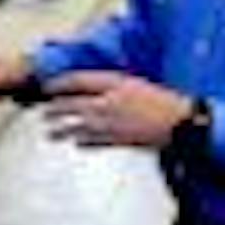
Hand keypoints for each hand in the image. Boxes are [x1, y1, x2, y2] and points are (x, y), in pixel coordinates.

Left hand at [40, 71, 191, 152]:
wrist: (180, 122)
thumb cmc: (162, 100)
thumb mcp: (135, 84)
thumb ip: (113, 86)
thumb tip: (93, 89)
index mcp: (115, 83)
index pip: (78, 80)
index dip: (59, 83)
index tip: (48, 87)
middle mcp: (109, 101)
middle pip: (72, 104)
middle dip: (55, 108)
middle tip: (44, 112)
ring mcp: (111, 123)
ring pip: (77, 126)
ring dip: (61, 130)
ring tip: (50, 133)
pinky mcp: (117, 140)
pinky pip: (93, 142)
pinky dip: (83, 142)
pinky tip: (76, 144)